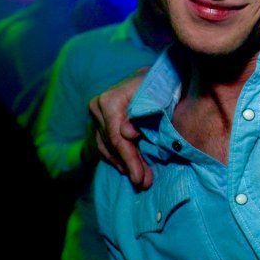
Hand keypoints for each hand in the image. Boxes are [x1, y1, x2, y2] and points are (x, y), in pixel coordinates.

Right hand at [89, 68, 150, 188]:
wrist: (158, 76)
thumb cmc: (162, 86)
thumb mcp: (159, 97)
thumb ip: (144, 114)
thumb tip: (127, 133)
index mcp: (110, 100)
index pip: (117, 138)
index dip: (129, 159)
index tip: (140, 178)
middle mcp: (98, 107)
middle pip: (112, 144)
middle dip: (129, 165)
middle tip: (144, 183)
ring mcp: (97, 114)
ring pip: (106, 146)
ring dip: (123, 164)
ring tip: (141, 179)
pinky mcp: (100, 121)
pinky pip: (104, 144)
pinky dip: (116, 156)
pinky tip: (128, 167)